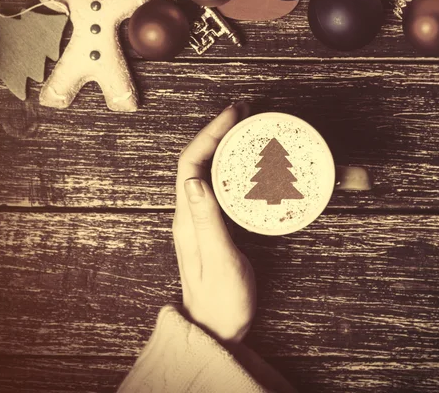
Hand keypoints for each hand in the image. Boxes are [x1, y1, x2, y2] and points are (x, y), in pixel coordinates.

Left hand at [174, 101, 255, 343]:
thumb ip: (207, 222)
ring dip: (224, 143)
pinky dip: (233, 163)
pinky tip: (250, 160)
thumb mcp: (218, 261)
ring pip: (209, 168)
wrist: (216, 329)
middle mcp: (191, 212)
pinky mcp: (215, 224)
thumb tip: (194, 179)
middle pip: (198, 159)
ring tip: (247, 126)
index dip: (209, 134)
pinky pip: (221, 182)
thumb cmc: (220, 301)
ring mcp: (202, 217)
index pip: (191, 162)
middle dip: (218, 130)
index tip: (233, 115)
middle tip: (244, 111)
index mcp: (188, 217)